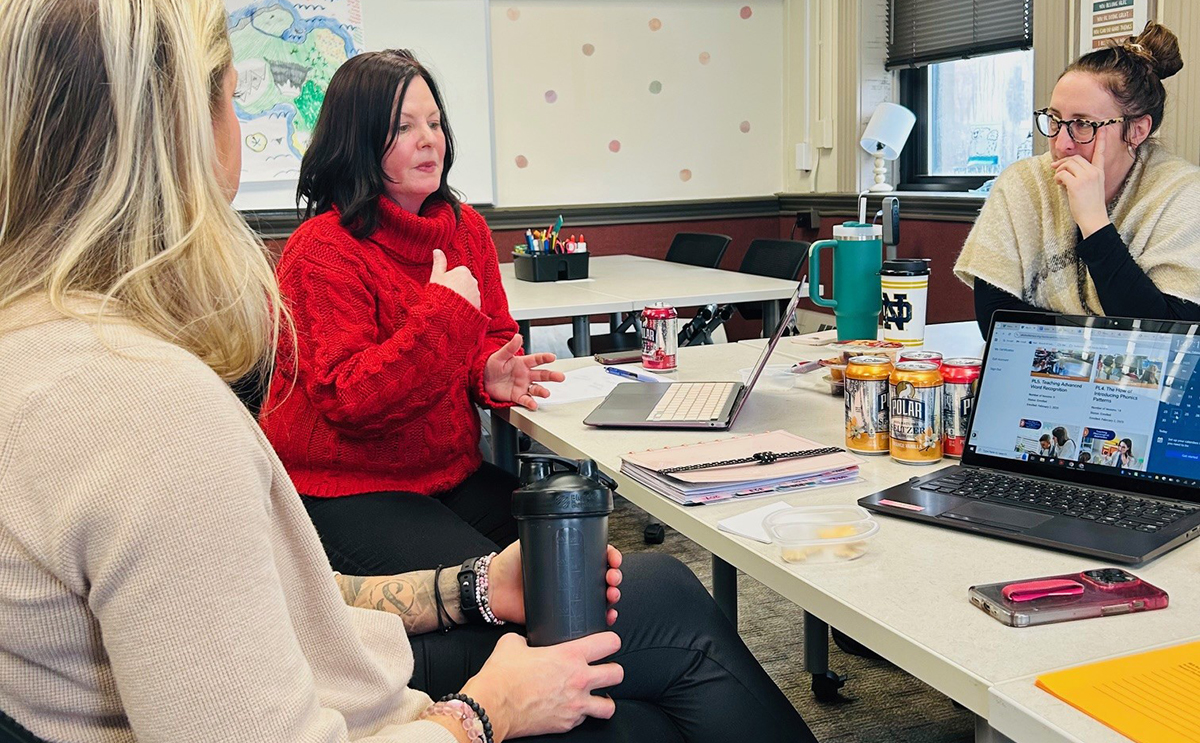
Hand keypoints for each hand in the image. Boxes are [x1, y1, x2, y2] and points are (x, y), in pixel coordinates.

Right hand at [428, 248, 480, 309]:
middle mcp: (473, 281)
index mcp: (464, 271)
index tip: (444, 286)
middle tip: (447, 295)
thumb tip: (437, 250)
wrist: (448, 313)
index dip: (449, 280)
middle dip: (457, 287)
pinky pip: (472, 302)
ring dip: (462, 296)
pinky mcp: (479, 305)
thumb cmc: (440, 293)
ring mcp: (477, 293)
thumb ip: (438, 262)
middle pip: (464, 282)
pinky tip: (457, 310)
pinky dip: (466, 305)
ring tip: (452, 304)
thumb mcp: (436, 276)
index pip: (457, 272)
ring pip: (468, 292)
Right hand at [461, 632, 622, 740]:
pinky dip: (582, 715)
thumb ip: (526, 639)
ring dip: (605, 699)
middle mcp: (579, 680)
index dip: (612, 641)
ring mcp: (575, 705)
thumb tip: (525, 642)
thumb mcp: (512, 643)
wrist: (492, 705)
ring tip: (597, 696)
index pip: (609, 643)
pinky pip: (585, 720)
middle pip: (617, 674)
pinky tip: (573, 708)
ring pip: (610, 705)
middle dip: (613, 670)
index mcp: (570, 655)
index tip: (609, 643)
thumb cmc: (502, 675)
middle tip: (604, 670)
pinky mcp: (566, 724)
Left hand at [483, 334, 565, 409]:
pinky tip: (534, 404)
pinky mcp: (517, 396)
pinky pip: (525, 400)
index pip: (536, 359)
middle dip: (552, 376)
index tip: (552, 357)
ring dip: (542, 391)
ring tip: (546, 393)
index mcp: (522, 363)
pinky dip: (530, 403)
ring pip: (536, 388)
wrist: (482, 380)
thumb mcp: (499, 355)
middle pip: (542, 375)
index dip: (544, 358)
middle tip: (560, 377)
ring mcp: (522, 386)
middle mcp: (525, 374)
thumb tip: (517, 336)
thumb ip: (510, 348)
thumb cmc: (491, 366)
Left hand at [488, 541, 622, 624]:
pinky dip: (601, 618)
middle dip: (614, 577)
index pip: (595, 555)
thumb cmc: (509, 566)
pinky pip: (586, 619)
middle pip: (602, 576)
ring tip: (611, 596)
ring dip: (611, 596)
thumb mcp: (527, 544)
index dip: (609, 556)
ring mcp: (568, 597)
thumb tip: (556, 525)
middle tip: (612, 578)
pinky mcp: (563, 616)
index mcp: (566, 559)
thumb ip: (540, 535)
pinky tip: (607, 616)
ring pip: (599, 597)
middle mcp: (571, 578)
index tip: (613, 558)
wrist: (494, 591)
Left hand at [1052, 134, 1110, 237]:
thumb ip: (1082, 177)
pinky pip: (1061, 174)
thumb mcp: (1091, 188)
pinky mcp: (1076, 184)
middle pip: (1075, 158)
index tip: (1102, 128)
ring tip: (1059, 180)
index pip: (1100, 153)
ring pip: (1067, 164)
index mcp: (1099, 173)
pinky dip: (1057, 178)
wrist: (1094, 219)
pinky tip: (1059, 184)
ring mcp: (1086, 177)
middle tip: (1055, 168)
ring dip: (1059, 170)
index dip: (1101, 140)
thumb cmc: (1091, 206)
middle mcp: (1094, 172)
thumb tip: (1065, 172)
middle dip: (1063, 162)